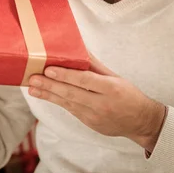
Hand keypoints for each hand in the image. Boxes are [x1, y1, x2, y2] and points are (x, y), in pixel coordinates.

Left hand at [28, 53, 166, 151]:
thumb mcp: (116, 77)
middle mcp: (102, 103)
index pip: (85, 80)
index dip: (66, 76)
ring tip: (32, 88)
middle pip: (72, 93)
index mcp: (111, 88)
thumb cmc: (128, 94)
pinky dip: (57, 102)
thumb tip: (79, 49)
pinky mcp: (90, 124)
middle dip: (50, 86)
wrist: (141, 122)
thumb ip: (95, 65)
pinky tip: (45, 95)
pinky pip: (71, 110)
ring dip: (48, 95)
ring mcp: (95, 116)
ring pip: (68, 104)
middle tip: (33, 79)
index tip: (49, 70)